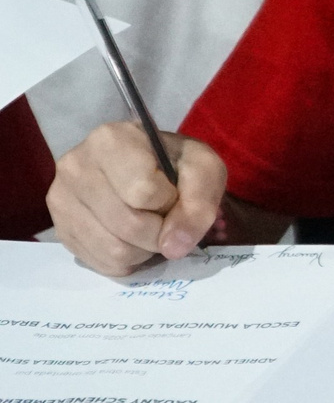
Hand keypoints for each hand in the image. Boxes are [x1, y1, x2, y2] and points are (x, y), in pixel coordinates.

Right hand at [46, 124, 226, 275]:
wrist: (147, 168)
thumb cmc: (176, 163)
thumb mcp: (204, 170)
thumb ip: (199, 204)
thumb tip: (173, 247)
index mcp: (111, 140)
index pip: (143, 191)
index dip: (169, 201)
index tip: (173, 192)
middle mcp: (75, 166)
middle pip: (128, 225)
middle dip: (160, 232)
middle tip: (165, 218)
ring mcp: (60, 199)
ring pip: (113, 249)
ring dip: (145, 249)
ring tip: (149, 226)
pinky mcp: (60, 228)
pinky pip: (100, 262)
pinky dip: (127, 259)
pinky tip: (131, 238)